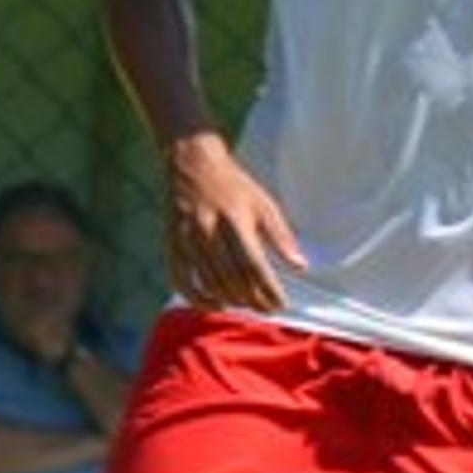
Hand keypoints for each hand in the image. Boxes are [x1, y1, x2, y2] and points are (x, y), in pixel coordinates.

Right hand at [162, 135, 305, 311]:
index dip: (269, 289)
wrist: (191, 164)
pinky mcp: (171, 243)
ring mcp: (186, 238)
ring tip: (249, 306)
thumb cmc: (235, 187)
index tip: (282, 304)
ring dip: (231, 300)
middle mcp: (207, 230)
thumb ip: (281, 236)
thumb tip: (301, 267)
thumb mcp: (265, 204)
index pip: (254, 265)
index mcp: (235, 219)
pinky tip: (215, 304)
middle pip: (232, 277)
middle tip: (269, 309)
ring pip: (208, 281)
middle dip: (253, 299)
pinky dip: (196, 297)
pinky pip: (180, 279)